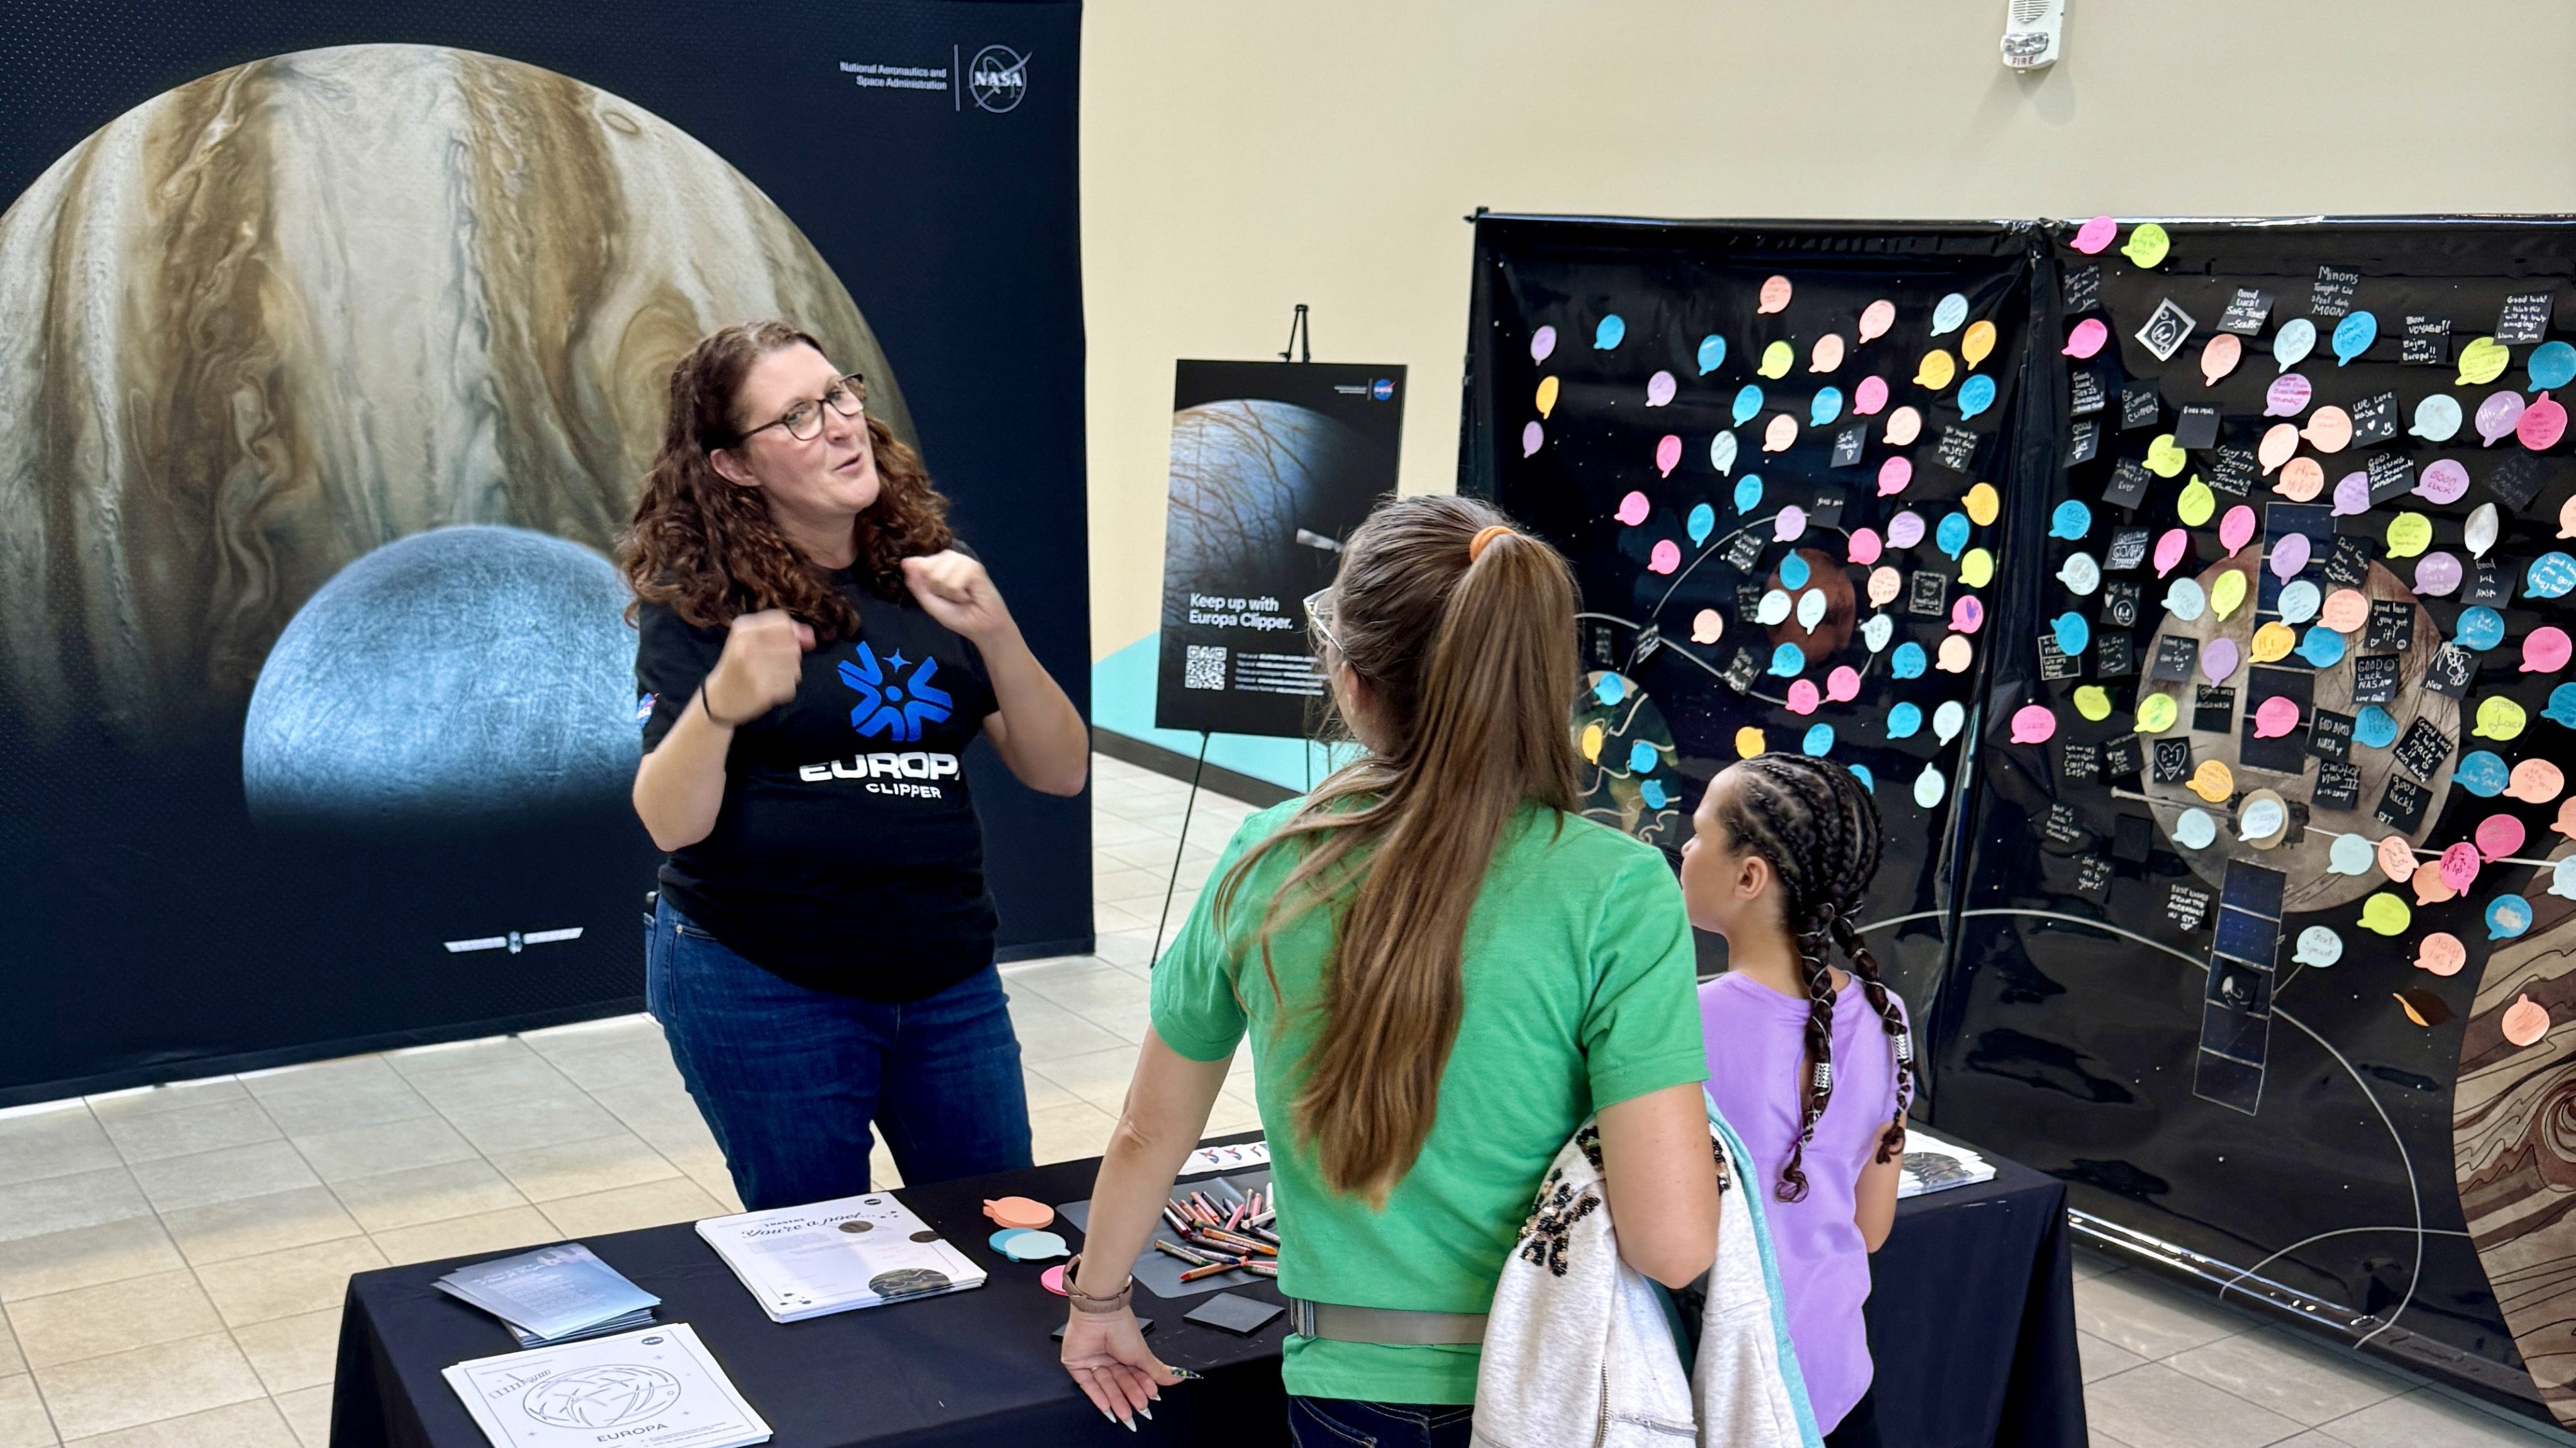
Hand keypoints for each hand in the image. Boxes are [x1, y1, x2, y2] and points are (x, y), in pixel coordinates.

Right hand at [702, 609, 812, 723]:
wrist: (719, 698)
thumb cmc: (740, 665)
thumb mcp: (751, 640)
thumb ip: (783, 633)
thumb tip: (810, 636)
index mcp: (742, 628)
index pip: (783, 622)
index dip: (794, 632)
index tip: (792, 642)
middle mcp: (746, 645)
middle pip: (793, 645)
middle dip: (791, 656)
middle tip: (773, 664)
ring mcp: (753, 668)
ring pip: (794, 667)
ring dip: (789, 674)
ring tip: (770, 676)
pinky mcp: (761, 689)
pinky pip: (790, 685)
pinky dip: (785, 689)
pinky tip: (769, 689)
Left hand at [902, 550, 1014, 642]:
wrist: (981, 627)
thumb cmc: (957, 615)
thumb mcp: (929, 602)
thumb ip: (917, 584)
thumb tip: (905, 563)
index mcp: (938, 564)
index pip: (918, 563)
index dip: (925, 584)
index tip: (939, 595)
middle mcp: (950, 559)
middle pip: (926, 569)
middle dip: (936, 589)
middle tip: (952, 597)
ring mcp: (963, 561)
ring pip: (939, 575)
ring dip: (948, 593)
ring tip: (961, 597)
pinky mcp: (974, 568)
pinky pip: (953, 582)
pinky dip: (958, 594)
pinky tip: (968, 596)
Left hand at [1060, 1306, 1175, 1428]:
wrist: (1100, 1314)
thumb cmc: (1121, 1327)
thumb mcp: (1143, 1354)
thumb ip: (1158, 1371)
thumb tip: (1180, 1377)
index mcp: (1125, 1352)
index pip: (1134, 1375)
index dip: (1143, 1387)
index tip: (1151, 1398)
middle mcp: (1109, 1357)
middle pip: (1120, 1382)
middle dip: (1130, 1396)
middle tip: (1140, 1408)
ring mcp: (1092, 1361)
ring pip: (1105, 1386)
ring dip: (1116, 1400)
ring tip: (1126, 1413)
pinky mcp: (1076, 1364)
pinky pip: (1087, 1385)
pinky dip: (1097, 1397)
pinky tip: (1108, 1408)